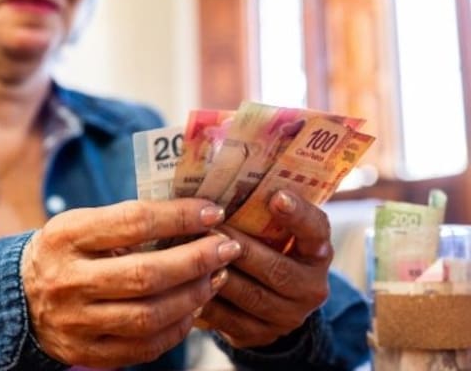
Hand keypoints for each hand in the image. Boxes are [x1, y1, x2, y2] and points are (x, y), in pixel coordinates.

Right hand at [21, 198, 241, 367]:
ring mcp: (76, 321)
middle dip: (195, 260)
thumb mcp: (81, 223)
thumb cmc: (65, 251)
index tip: (212, 211)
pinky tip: (193, 309)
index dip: (179, 217)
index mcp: (67, 236)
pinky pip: (143, 347)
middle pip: (144, 274)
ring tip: (216, 277)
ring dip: (193, 296)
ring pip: (148, 316)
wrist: (20, 297)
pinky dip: (176, 328)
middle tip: (226, 248)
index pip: (133, 222)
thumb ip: (127, 221)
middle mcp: (68, 279)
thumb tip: (191, 216)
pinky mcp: (86, 352)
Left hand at [196, 190, 332, 347]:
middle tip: (212, 226)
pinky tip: (187, 283)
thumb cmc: (268, 249)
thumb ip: (261, 210)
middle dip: (242, 247)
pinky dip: (207, 300)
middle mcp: (310, 287)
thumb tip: (225, 170)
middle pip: (277, 268)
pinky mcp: (260, 335)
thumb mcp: (275, 231)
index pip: (316, 231)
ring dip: (220, 273)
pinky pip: (230, 320)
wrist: (272, 302)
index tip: (276, 195)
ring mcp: (287, 316)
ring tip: (193, 252)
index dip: (298, 214)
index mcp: (317, 252)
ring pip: (252, 296)